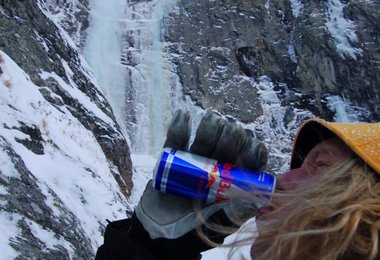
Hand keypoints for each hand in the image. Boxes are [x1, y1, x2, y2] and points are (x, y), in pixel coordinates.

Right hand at [134, 109, 267, 257]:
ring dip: (210, 129)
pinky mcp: (172, 159)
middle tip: (232, 129)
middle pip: (226, 150)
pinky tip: (183, 115)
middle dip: (231, 139)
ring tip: (213, 119)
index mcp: (231, 185)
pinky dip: (179, 129)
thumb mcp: (217, 226)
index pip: (246, 166)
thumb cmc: (191, 233)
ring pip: (205, 142)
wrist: (157, 234)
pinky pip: (176, 142)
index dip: (252, 154)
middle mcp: (215, 171)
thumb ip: (235, 212)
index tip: (254, 145)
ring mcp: (193, 163)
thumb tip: (258, 196)